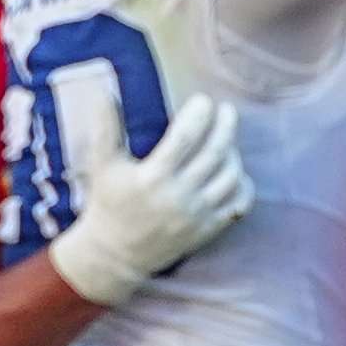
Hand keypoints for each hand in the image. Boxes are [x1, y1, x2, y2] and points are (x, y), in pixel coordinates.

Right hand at [49, 90, 253, 306]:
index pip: (185, 138)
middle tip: (227, 109)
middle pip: (214, 154)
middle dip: (226, 127)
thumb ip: (106, 127)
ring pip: (230, 177)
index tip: (203, 100)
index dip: (198, 115)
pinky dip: (243, 184)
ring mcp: (198, 215)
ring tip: (226, 139)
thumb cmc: (108, 203)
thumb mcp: (101, 164)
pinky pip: (239, 204)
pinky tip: (236, 170)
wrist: (116, 254)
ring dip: (233, 152)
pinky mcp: (209, 229)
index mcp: (152, 177)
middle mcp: (180, 196)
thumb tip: (105, 90)